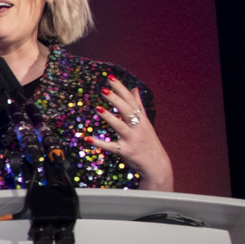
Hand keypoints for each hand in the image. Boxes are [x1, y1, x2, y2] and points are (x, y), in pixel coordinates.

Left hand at [87, 75, 173, 190]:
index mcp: (141, 119)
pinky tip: (88, 138)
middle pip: (127, 111)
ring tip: (97, 108)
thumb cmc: (148, 141)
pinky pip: (111, 147)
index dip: (121, 89)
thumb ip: (139, 105)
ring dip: (109, 117)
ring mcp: (132, 139)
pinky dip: (100, 143)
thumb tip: (135, 89)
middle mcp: (138, 127)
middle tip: (103, 89)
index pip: (131, 100)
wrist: (156, 165)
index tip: (110, 78)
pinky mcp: (126, 151)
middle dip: (116, 99)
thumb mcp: (145, 122)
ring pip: (120, 127)